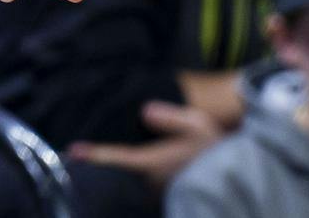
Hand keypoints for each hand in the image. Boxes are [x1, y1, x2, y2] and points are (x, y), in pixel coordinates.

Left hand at [70, 101, 225, 189]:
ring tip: (93, 163)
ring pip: (129, 182)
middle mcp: (150, 182)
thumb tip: (144, 110)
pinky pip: (142, 187)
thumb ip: (169, 118)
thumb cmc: (215, 153)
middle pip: (117, 174)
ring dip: (115, 173)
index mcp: (153, 163)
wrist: (236, 183)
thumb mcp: (197, 127)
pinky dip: (131, 179)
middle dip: (98, 166)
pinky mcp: (165, 198)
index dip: (94, 155)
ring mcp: (156, 194)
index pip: (117, 158)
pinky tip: (128, 172)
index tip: (72, 151)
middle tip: (74, 157)